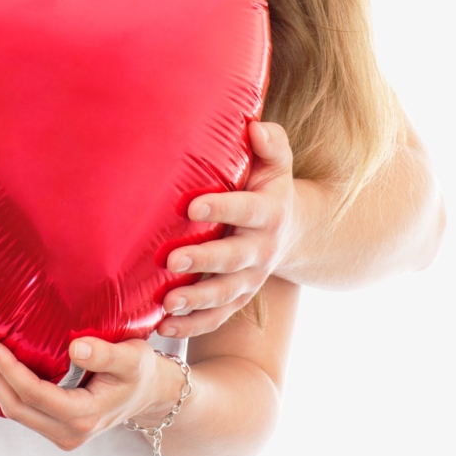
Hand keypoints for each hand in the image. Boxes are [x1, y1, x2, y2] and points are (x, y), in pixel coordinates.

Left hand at [0, 336, 183, 450]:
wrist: (150, 395)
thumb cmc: (141, 373)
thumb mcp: (132, 358)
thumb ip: (106, 354)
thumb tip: (75, 348)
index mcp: (85, 416)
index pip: (35, 394)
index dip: (9, 370)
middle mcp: (70, 432)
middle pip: (17, 407)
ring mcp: (62, 434)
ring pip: (17, 411)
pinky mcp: (56, 428)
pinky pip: (24, 410)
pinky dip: (7, 387)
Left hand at [159, 121, 295, 337]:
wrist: (292, 230)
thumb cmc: (268, 187)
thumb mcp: (276, 165)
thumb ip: (271, 145)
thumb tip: (256, 127)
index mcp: (268, 213)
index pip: (245, 210)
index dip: (221, 208)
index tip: (193, 206)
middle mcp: (261, 250)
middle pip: (232, 258)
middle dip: (203, 260)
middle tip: (172, 259)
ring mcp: (250, 279)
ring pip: (224, 294)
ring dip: (195, 300)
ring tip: (166, 303)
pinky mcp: (238, 299)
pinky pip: (217, 318)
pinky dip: (193, 327)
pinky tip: (164, 328)